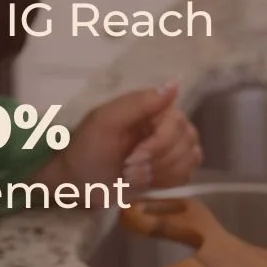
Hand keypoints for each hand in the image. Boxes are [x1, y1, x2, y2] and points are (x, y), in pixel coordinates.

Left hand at [34, 83, 201, 198]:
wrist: (78, 182)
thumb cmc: (86, 149)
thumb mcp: (105, 122)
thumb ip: (139, 103)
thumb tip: (174, 84)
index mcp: (152, 108)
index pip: (177, 123)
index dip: (159, 145)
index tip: (133, 157)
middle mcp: (166, 124)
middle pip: (186, 143)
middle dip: (155, 161)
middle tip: (126, 167)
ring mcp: (171, 147)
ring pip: (188, 160)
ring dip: (158, 173)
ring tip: (130, 174)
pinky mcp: (171, 169)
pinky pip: (186, 175)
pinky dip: (165, 182)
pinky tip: (143, 181)